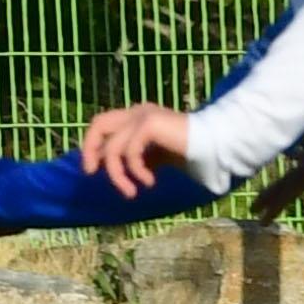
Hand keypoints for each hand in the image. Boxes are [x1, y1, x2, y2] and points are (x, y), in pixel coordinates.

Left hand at [78, 103, 193, 197]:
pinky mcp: (150, 123)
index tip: (92, 170)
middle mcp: (137, 111)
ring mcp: (143, 115)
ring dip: (118, 175)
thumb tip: (106, 168)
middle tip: (91, 173)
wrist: (213, 146)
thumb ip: (132, 157)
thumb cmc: (187, 152)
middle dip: (90, 150)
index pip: (102, 123)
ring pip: (113, 148)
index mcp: (137, 115)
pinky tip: (150, 181)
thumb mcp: (153, 157)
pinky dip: (136, 171)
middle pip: (99, 124)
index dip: (92, 145)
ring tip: (132, 192)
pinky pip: (130, 152)